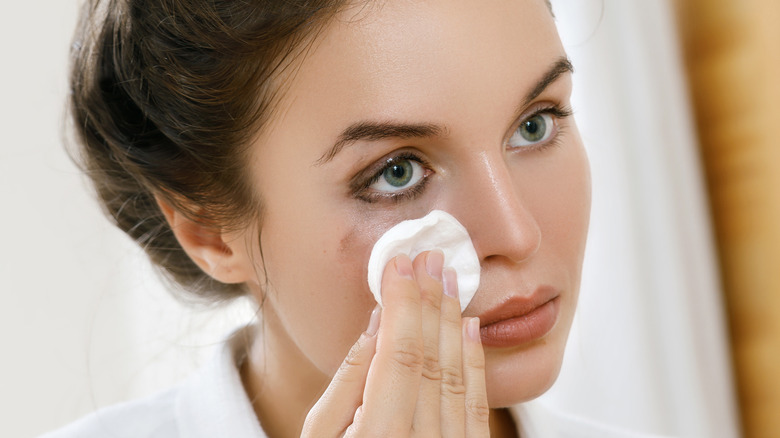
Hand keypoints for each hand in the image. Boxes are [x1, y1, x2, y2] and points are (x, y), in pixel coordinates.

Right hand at [302, 251, 489, 436]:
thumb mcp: (320, 437)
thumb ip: (348, 383)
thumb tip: (376, 325)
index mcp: (380, 437)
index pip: (398, 354)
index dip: (402, 304)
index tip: (399, 264)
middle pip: (431, 357)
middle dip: (429, 300)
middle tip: (429, 257)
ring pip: (456, 374)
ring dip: (451, 320)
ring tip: (449, 278)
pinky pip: (477, 403)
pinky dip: (474, 360)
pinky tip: (469, 325)